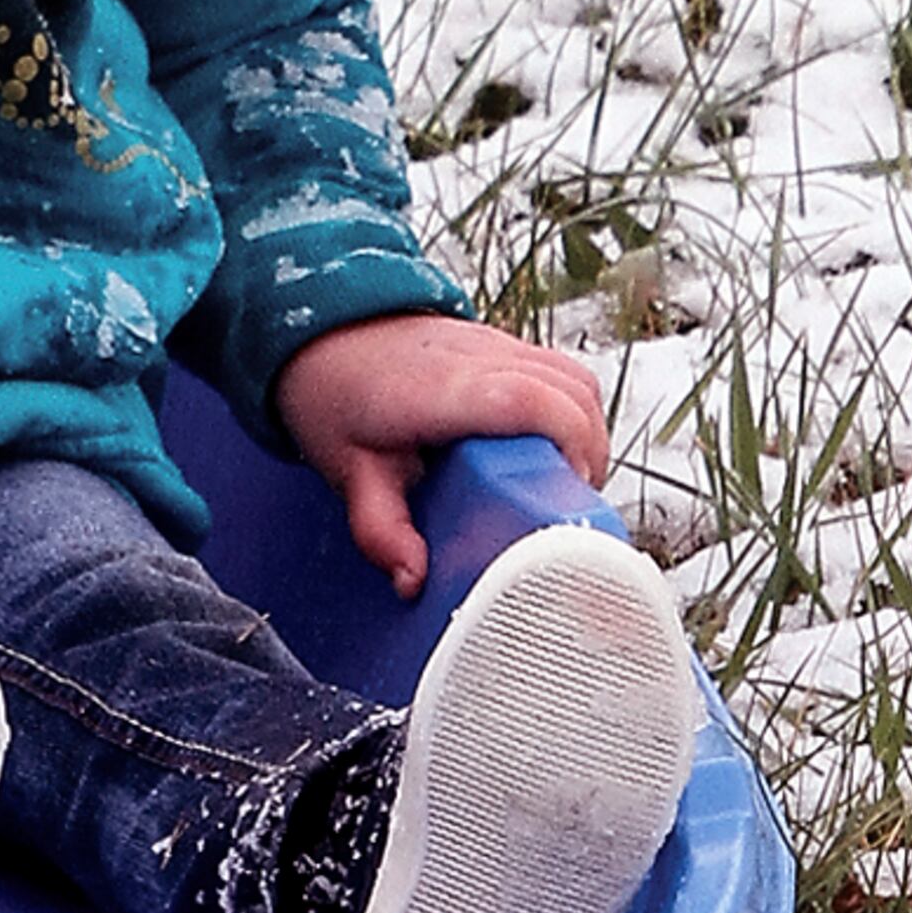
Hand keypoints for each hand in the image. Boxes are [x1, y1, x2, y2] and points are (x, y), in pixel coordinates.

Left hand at [273, 312, 611, 598]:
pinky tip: (553, 453)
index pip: (530, 400)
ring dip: (587, 434)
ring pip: (578, 381)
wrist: (323, 331)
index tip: (567, 496)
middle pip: (573, 393)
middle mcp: (480, 357)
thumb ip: (380, 528)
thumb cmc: (336, 399)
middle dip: (588, 455)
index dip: (568, 445)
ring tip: (565, 486)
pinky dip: (575, 413)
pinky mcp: (507, 345)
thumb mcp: (348, 471)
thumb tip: (413, 581)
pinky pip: (565, 373)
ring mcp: (497, 344)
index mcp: (443, 391)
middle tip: (566, 509)